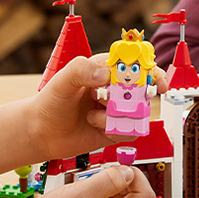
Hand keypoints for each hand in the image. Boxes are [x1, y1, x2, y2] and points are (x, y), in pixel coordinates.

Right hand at [0, 165, 155, 197]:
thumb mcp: (78, 195)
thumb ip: (108, 182)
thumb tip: (130, 171)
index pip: (144, 197)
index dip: (136, 176)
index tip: (118, 166)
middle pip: (137, 197)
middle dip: (125, 179)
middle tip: (104, 170)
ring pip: (126, 197)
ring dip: (115, 182)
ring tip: (95, 177)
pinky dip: (106, 188)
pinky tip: (91, 184)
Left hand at [27, 55, 166, 161]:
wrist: (41, 132)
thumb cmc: (51, 102)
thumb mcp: (62, 81)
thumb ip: (81, 70)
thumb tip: (106, 73)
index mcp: (107, 69)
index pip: (137, 65)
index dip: (151, 72)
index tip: (156, 82)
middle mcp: (117, 89)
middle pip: (144, 90)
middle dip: (133, 99)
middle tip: (113, 102)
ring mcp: (119, 109)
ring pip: (139, 113)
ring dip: (118, 116)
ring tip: (94, 115)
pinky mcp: (118, 129)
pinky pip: (131, 131)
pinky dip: (114, 129)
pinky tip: (95, 125)